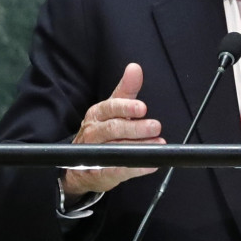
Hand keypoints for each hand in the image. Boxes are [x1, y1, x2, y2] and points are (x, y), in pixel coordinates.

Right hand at [63, 63, 163, 199]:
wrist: (83, 165)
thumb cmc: (102, 131)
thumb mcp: (113, 108)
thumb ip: (126, 90)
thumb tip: (135, 68)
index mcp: (96, 114)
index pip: (110, 108)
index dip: (126, 108)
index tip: (142, 108)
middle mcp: (92, 132)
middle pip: (114, 128)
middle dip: (136, 128)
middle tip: (155, 126)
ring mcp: (94, 153)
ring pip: (116, 149)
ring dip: (139, 147)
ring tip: (157, 144)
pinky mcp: (100, 172)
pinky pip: (118, 170)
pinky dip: (135, 168)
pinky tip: (150, 164)